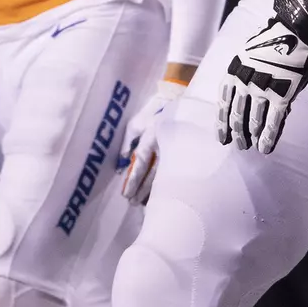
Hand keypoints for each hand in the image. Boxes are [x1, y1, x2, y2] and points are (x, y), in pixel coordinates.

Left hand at [119, 79, 186, 203]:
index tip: (126, 194)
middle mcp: (165, 146)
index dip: (133, 180)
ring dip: (154, 191)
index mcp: (152, 136)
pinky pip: (175, 172)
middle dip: (143, 191)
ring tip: (145, 204)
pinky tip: (163, 194)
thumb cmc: (155, 112)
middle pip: (153, 175)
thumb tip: (121, 163)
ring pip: (165, 176)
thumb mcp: (136, 123)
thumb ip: (127, 142)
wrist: (183, 102)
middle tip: (133, 203)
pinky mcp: (186, 154)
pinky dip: (167, 184)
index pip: (141, 163)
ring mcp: (178, 151)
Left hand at [218, 0, 307, 153]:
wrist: (295, 31)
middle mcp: (245, 82)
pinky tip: (266, 148)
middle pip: (236, 115)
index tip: (222, 138)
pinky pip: (273, 122)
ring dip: (251, 136)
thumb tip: (249, 100)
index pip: (223, 102)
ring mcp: (263, 90)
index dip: (221, 123)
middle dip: (236, 132)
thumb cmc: (273, 41)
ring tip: (251, 147)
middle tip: (238, 145)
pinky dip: (269, 137)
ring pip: (253, 121)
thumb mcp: (249, 55)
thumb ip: (246, 77)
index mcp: (234, 70)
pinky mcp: (281, 95)